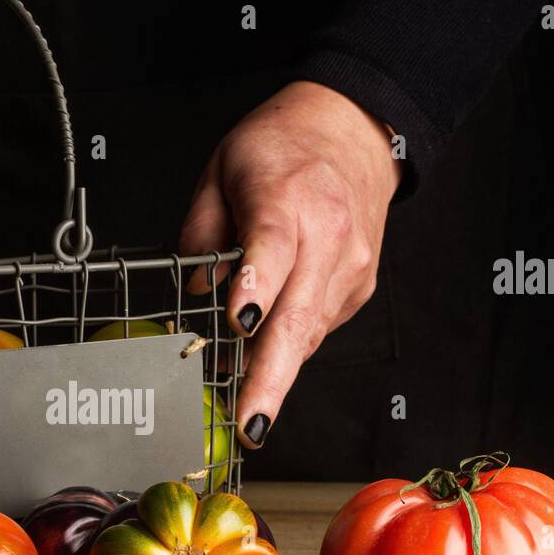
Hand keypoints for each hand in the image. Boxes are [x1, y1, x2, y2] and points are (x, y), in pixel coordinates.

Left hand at [180, 81, 400, 448]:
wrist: (356, 130)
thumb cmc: (284, 146)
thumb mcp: (221, 168)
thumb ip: (202, 231)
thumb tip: (195, 287)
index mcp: (289, 202)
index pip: (273, 250)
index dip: (256, 289)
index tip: (239, 325)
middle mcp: (329, 238)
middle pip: (298, 318)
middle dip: (271, 379)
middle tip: (249, 424)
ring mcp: (351, 268)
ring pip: (307, 335)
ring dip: (274, 374)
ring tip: (242, 407)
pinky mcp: (358, 288)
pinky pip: (316, 329)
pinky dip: (289, 347)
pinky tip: (266, 356)